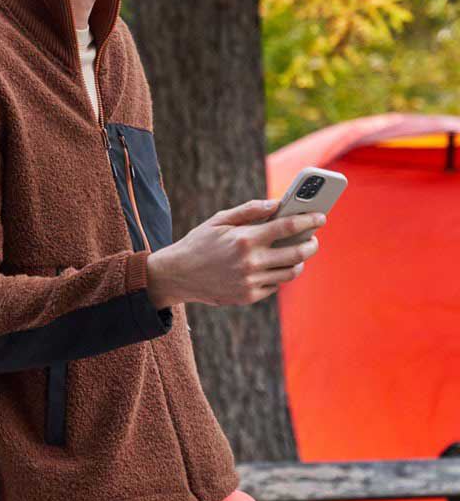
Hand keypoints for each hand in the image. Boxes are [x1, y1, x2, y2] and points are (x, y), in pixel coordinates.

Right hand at [146, 198, 324, 307]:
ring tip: (298, 252)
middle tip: (314, 238)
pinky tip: (276, 265)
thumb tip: (276, 204)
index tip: (321, 216)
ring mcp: (250, 282)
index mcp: (245, 239)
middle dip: (312, 243)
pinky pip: (275, 285)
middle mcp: (251, 262)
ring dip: (300, 261)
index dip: (309, 220)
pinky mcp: (248, 296)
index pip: (288, 227)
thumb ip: (250, 210)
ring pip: (290, 272)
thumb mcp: (220, 220)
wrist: (178, 275)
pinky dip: (279, 274)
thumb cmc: (199, 242)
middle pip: (297, 253)